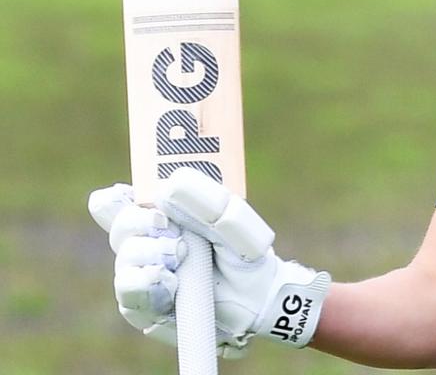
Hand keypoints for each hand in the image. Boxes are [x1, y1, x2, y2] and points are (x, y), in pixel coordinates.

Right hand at [88, 169, 330, 354]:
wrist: (258, 300)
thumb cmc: (246, 254)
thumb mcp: (235, 221)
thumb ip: (207, 200)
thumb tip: (167, 188)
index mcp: (167, 216)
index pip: (126, 201)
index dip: (116, 198)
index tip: (121, 194)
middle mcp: (150, 244)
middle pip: (120, 228)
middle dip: (137, 224)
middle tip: (166, 226)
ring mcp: (146, 276)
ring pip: (123, 262)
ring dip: (145, 255)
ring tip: (177, 256)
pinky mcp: (148, 308)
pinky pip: (129, 299)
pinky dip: (145, 287)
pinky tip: (169, 283)